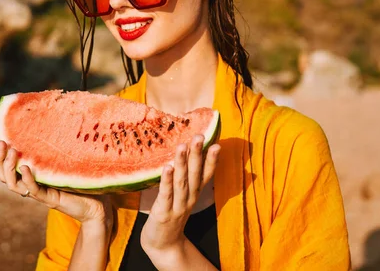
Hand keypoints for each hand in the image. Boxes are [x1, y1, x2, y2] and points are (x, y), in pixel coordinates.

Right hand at [0, 137, 112, 229]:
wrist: (97, 204)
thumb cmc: (82, 180)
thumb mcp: (65, 160)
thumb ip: (55, 148)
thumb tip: (52, 122)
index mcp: (32, 176)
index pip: (7, 165)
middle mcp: (31, 185)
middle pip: (4, 175)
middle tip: (2, 142)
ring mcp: (39, 193)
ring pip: (13, 184)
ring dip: (9, 167)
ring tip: (12, 152)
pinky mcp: (49, 200)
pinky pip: (33, 190)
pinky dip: (28, 179)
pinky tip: (26, 167)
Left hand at [140, 135, 219, 257]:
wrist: (162, 245)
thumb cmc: (171, 214)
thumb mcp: (183, 196)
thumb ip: (187, 177)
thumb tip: (187, 154)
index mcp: (195, 193)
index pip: (206, 174)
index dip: (211, 160)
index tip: (216, 143)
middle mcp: (189, 199)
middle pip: (195, 175)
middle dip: (197, 154)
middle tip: (199, 136)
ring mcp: (177, 207)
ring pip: (182, 182)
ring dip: (183, 163)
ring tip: (183, 145)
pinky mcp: (163, 213)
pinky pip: (166, 195)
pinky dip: (167, 181)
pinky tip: (168, 167)